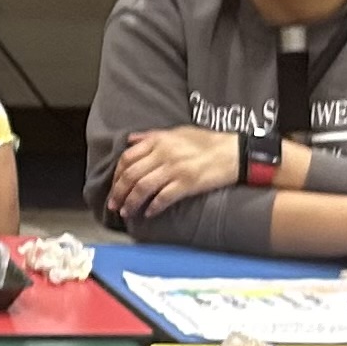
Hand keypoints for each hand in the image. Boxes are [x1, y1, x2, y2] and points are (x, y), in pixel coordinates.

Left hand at [107, 126, 238, 218]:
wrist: (233, 152)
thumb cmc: (206, 141)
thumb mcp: (176, 132)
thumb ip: (151, 136)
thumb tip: (130, 140)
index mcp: (159, 140)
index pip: (127, 158)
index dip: (116, 174)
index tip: (114, 186)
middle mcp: (163, 154)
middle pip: (132, 175)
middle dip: (119, 192)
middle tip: (113, 205)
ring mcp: (175, 169)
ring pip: (143, 187)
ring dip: (131, 202)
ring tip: (126, 213)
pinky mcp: (187, 183)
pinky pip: (164, 197)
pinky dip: (153, 207)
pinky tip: (148, 214)